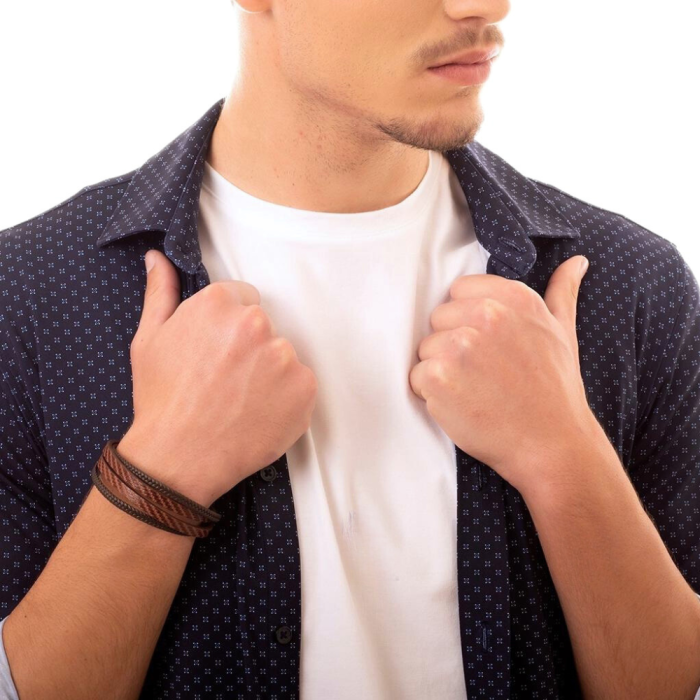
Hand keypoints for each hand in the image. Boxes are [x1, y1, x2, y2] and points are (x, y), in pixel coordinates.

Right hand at [118, 249, 317, 507]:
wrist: (179, 459)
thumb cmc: (161, 400)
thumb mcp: (149, 340)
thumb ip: (160, 292)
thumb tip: (158, 258)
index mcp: (220, 304)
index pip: (243, 299)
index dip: (228, 328)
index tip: (218, 353)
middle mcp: (257, 324)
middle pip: (264, 327)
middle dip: (249, 348)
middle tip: (226, 380)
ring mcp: (284, 357)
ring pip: (282, 355)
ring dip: (269, 372)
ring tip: (240, 400)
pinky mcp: (305, 388)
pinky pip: (301, 383)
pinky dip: (286, 397)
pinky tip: (259, 413)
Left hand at [408, 255, 595, 497]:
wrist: (552, 445)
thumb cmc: (556, 391)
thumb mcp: (563, 332)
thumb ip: (561, 292)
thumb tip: (576, 261)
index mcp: (512, 298)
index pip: (458, 292)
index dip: (466, 320)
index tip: (486, 345)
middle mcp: (485, 315)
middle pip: (439, 320)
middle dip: (453, 346)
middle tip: (483, 374)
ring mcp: (459, 346)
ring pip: (426, 350)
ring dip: (441, 371)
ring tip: (475, 391)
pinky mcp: (438, 377)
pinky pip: (416, 377)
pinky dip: (431, 395)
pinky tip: (462, 405)